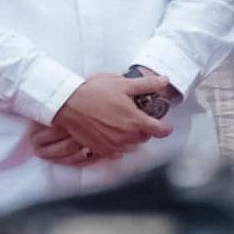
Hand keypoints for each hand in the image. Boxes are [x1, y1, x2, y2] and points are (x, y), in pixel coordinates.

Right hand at [48, 73, 169, 164]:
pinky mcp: (101, 150)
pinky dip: (117, 145)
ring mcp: (114, 145)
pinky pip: (117, 152)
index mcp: (135, 121)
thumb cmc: (93, 93)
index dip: (165, 127)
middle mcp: (126, 136)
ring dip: (131, 137)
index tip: (164, 125)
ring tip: (121, 124)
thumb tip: (163, 80)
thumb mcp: (122, 84)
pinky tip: (111, 133)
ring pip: (131, 146)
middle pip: (145, 138)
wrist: (68, 104)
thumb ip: (146, 85)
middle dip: (145, 129)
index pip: (160, 131)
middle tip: (135, 117)